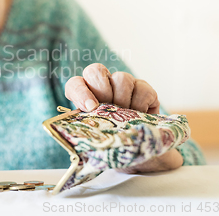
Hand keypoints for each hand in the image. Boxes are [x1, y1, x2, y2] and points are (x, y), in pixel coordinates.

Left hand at [65, 63, 181, 172]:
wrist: (138, 147)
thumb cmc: (112, 141)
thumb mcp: (97, 139)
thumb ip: (90, 134)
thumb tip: (86, 142)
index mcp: (84, 95)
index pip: (75, 84)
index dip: (80, 93)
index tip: (89, 108)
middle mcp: (102, 84)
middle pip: (96, 71)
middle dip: (102, 91)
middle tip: (109, 110)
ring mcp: (124, 84)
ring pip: (121, 78)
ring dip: (123, 99)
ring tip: (125, 117)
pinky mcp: (144, 88)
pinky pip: (142, 88)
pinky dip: (141, 105)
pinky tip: (139, 116)